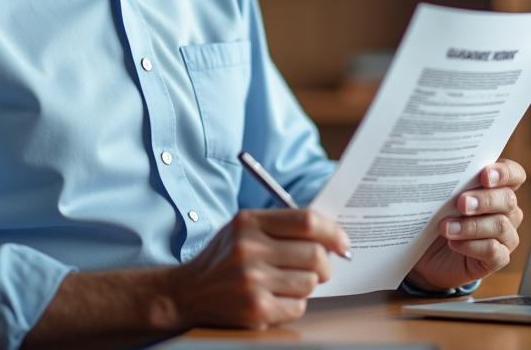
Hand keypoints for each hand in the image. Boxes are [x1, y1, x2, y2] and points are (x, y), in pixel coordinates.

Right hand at [163, 208, 350, 329]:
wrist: (188, 292)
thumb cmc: (223, 258)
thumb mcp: (242, 228)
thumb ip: (280, 225)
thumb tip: (329, 234)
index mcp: (248, 222)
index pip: (306, 221)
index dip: (332, 232)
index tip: (342, 242)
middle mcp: (249, 249)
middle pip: (314, 254)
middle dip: (325, 263)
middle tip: (319, 267)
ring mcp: (252, 281)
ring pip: (310, 282)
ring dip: (306, 284)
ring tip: (286, 282)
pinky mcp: (255, 309)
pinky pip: (298, 306)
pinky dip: (293, 303)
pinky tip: (275, 298)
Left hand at [404, 159, 525, 291]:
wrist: (428, 254)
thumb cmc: (437, 218)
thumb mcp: (441, 198)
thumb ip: (450, 185)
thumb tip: (440, 172)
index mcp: (497, 188)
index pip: (514, 175)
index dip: (505, 173)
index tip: (485, 176)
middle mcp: (507, 211)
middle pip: (508, 199)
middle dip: (484, 200)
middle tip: (462, 203)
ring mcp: (506, 236)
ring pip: (500, 225)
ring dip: (471, 226)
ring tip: (446, 227)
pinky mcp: (498, 259)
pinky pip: (493, 251)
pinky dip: (471, 246)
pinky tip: (453, 243)